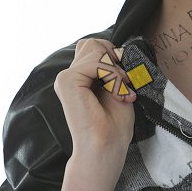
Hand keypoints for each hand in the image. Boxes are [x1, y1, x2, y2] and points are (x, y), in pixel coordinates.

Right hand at [54, 38, 137, 154]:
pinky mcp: (67, 81)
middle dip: (115, 60)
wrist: (105, 147)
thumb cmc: (113, 124)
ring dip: (116, 71)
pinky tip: (117, 95)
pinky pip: (97, 62)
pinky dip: (113, 76)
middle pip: (95, 43)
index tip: (125, 81)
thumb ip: (110, 65)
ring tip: (121, 93)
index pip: (95, 46)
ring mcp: (66, 77)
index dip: (114, 57)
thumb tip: (116, 48)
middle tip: (124, 85)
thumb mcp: (116, 86)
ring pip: (97, 49)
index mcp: (79, 77)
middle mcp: (69, 75)